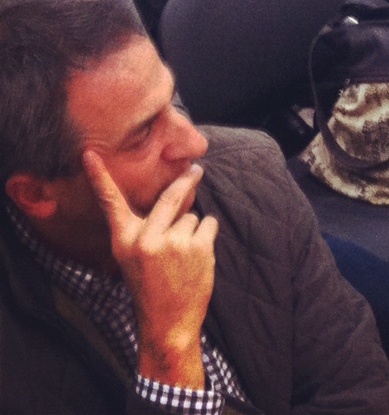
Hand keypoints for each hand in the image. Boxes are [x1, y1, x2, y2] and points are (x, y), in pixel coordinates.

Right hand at [83, 153, 214, 388]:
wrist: (168, 324)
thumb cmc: (152, 286)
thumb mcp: (135, 258)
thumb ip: (148, 227)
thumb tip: (178, 191)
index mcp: (124, 241)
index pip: (110, 204)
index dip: (99, 177)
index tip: (89, 154)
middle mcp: (146, 239)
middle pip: (171, 195)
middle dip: (187, 179)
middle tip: (196, 169)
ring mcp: (173, 242)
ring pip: (192, 215)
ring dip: (192, 229)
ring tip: (182, 257)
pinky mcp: (198, 246)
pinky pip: (209, 224)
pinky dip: (207, 236)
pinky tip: (196, 258)